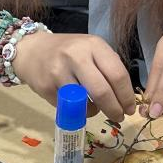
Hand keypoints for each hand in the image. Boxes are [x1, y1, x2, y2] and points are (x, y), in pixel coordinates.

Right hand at [11, 30, 134, 121]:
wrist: (32, 51)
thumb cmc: (68, 52)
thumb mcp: (90, 50)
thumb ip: (107, 67)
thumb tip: (125, 97)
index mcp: (93, 45)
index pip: (117, 75)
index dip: (126, 96)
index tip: (130, 108)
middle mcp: (76, 56)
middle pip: (102, 92)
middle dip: (114, 109)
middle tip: (119, 116)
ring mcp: (59, 72)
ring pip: (85, 103)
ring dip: (94, 111)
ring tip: (94, 107)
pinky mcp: (46, 87)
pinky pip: (69, 107)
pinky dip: (76, 110)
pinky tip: (74, 102)